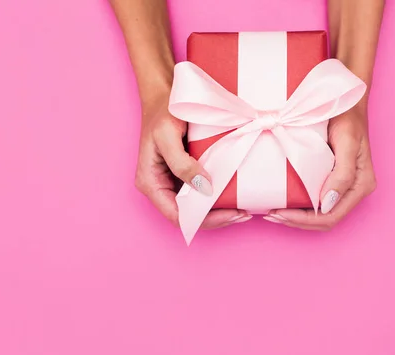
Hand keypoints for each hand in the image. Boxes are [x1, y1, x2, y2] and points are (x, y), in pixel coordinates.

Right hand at [134, 93, 250, 228]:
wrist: (165, 94)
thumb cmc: (162, 112)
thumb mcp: (167, 135)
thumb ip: (182, 164)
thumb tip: (204, 188)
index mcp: (151, 183)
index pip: (177, 216)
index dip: (204, 220)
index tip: (231, 214)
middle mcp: (161, 187)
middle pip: (189, 216)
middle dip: (216, 219)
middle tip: (243, 214)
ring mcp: (173, 182)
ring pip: (197, 207)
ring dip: (219, 211)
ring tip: (244, 209)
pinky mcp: (186, 174)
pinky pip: (202, 192)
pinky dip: (218, 197)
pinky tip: (236, 194)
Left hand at [265, 103, 375, 229]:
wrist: (344, 99)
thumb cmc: (347, 116)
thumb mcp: (347, 141)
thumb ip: (342, 174)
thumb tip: (327, 204)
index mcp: (360, 185)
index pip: (331, 216)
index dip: (304, 220)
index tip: (279, 213)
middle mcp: (353, 190)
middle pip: (324, 220)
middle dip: (297, 221)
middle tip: (270, 214)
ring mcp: (343, 187)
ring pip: (320, 215)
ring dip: (296, 218)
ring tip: (273, 212)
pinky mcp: (332, 180)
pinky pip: (316, 201)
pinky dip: (299, 206)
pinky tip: (282, 201)